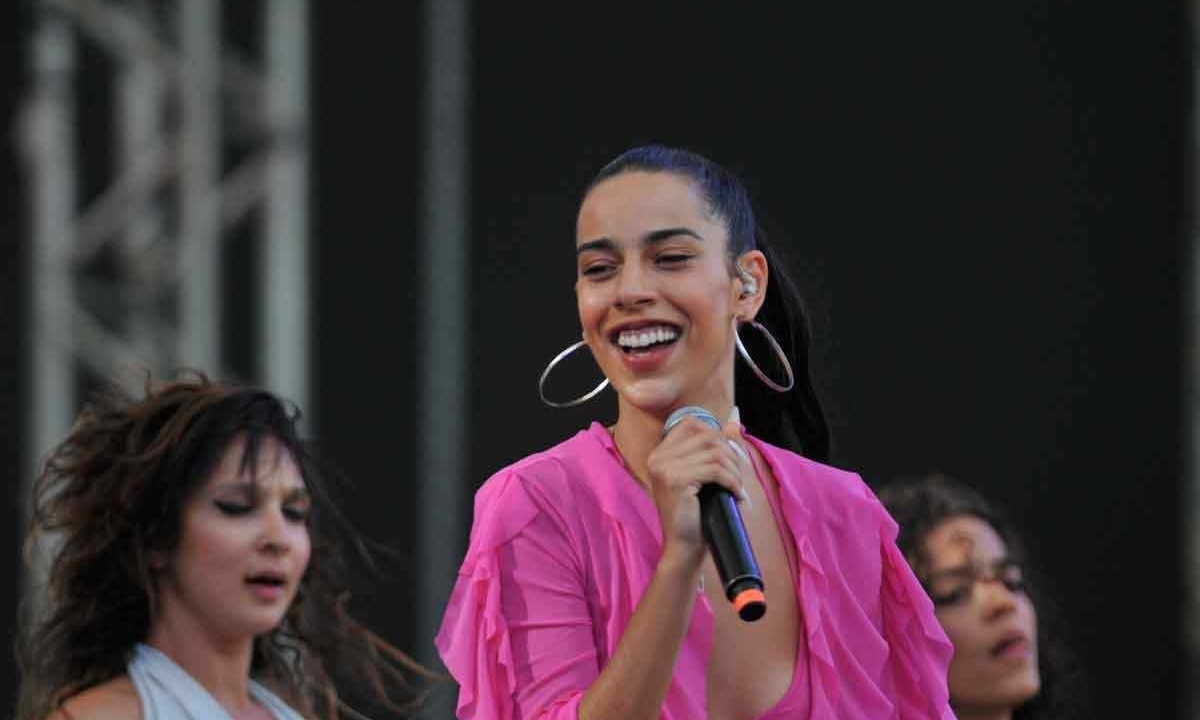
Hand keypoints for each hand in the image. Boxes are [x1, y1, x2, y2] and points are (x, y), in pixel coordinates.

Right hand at [645, 414, 753, 563]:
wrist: (684, 546)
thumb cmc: (696, 512)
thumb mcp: (705, 475)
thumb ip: (716, 445)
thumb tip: (734, 417)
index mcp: (660, 453)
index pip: (692, 424)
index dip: (717, 436)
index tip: (729, 459)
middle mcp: (658, 456)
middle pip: (708, 436)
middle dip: (731, 454)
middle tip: (738, 477)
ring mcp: (664, 467)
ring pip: (715, 452)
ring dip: (735, 470)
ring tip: (737, 487)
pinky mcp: (676, 480)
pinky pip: (715, 469)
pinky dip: (732, 481)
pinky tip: (735, 494)